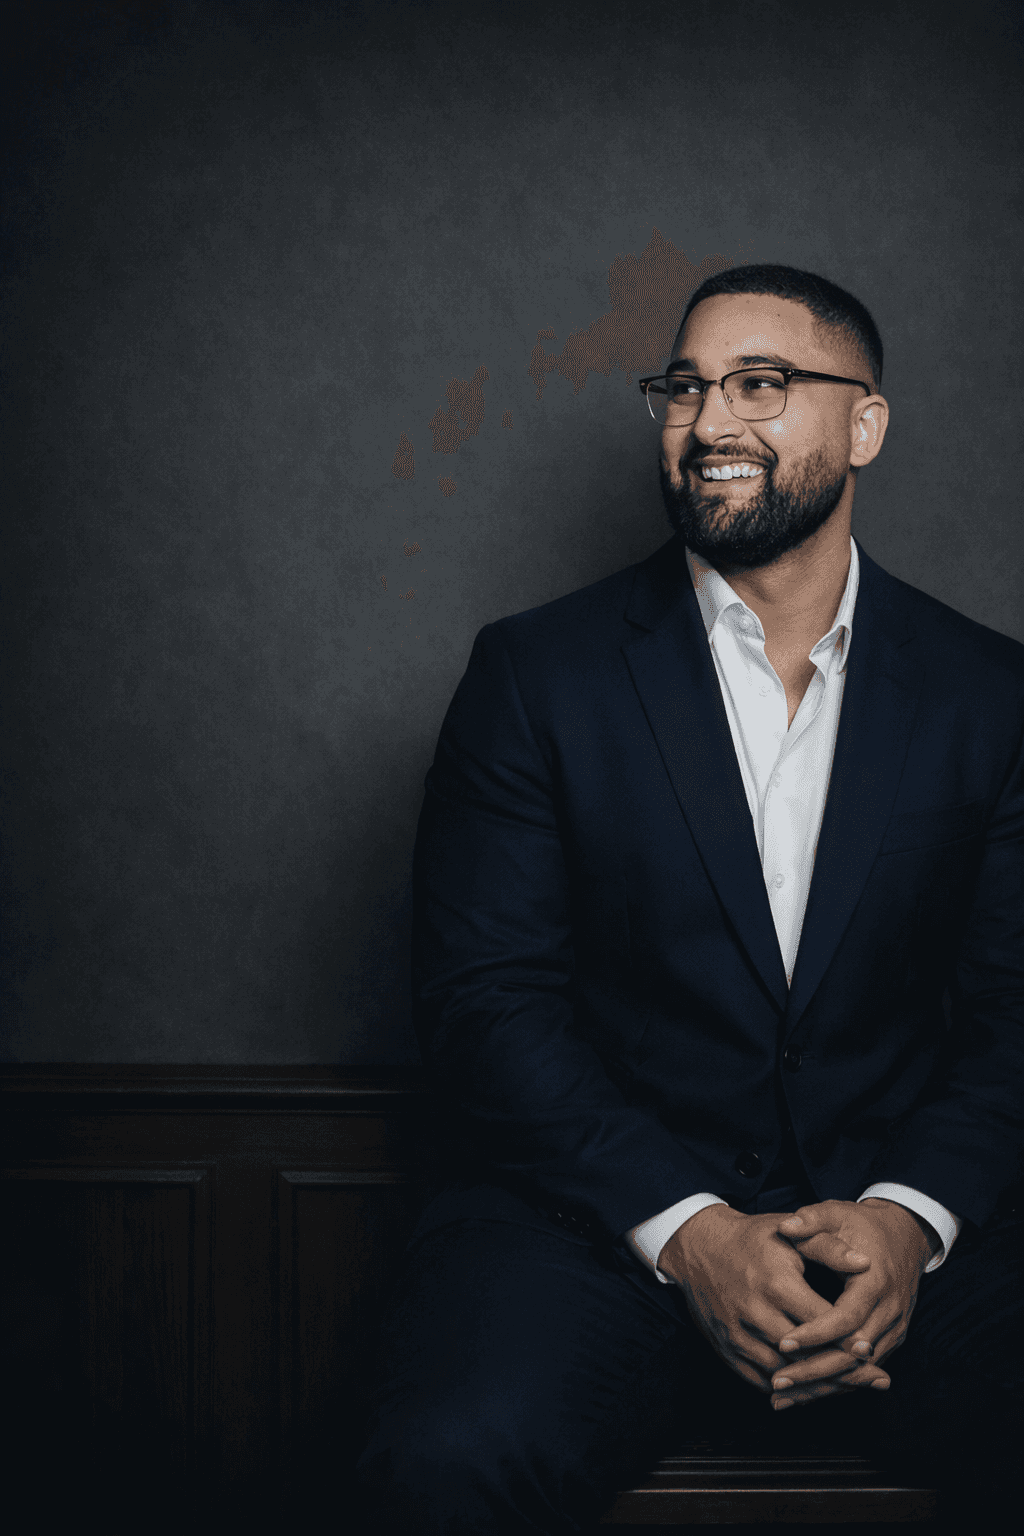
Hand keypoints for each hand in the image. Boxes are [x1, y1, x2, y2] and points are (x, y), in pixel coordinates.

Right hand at [657, 1203, 888, 1398]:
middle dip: (845, 1372)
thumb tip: (866, 1264)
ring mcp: (738, 1336)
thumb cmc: (752, 1238)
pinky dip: (789, 1391)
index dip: (851, 1340)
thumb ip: (830, 1248)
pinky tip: (814, 1390)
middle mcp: (755, 1315)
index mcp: (776, 1285)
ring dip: (820, 1387)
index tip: (873, 1351)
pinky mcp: (727, 1349)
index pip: (823, 1324)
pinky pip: (761, 1382)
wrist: (699, 1247)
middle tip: (877, 1380)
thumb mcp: (790, 1232)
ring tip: (852, 1389)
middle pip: (807, 1357)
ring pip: (785, 1376)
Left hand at [768, 1198, 938, 1408]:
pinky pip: (862, 1368)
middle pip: (853, 1354)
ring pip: (858, 1369)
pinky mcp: (890, 1339)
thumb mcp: (837, 1214)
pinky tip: (804, 1393)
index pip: (846, 1318)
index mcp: (875, 1282)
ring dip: (823, 1385)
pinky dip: (835, 1382)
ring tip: (783, 1396)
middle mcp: (889, 1311)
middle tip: (777, 1382)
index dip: (816, 1333)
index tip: (784, 1343)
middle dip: (815, 1371)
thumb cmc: (863, 1225)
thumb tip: (787, 1227)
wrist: (904, 1235)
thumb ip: (812, 1220)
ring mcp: (893, 1328)